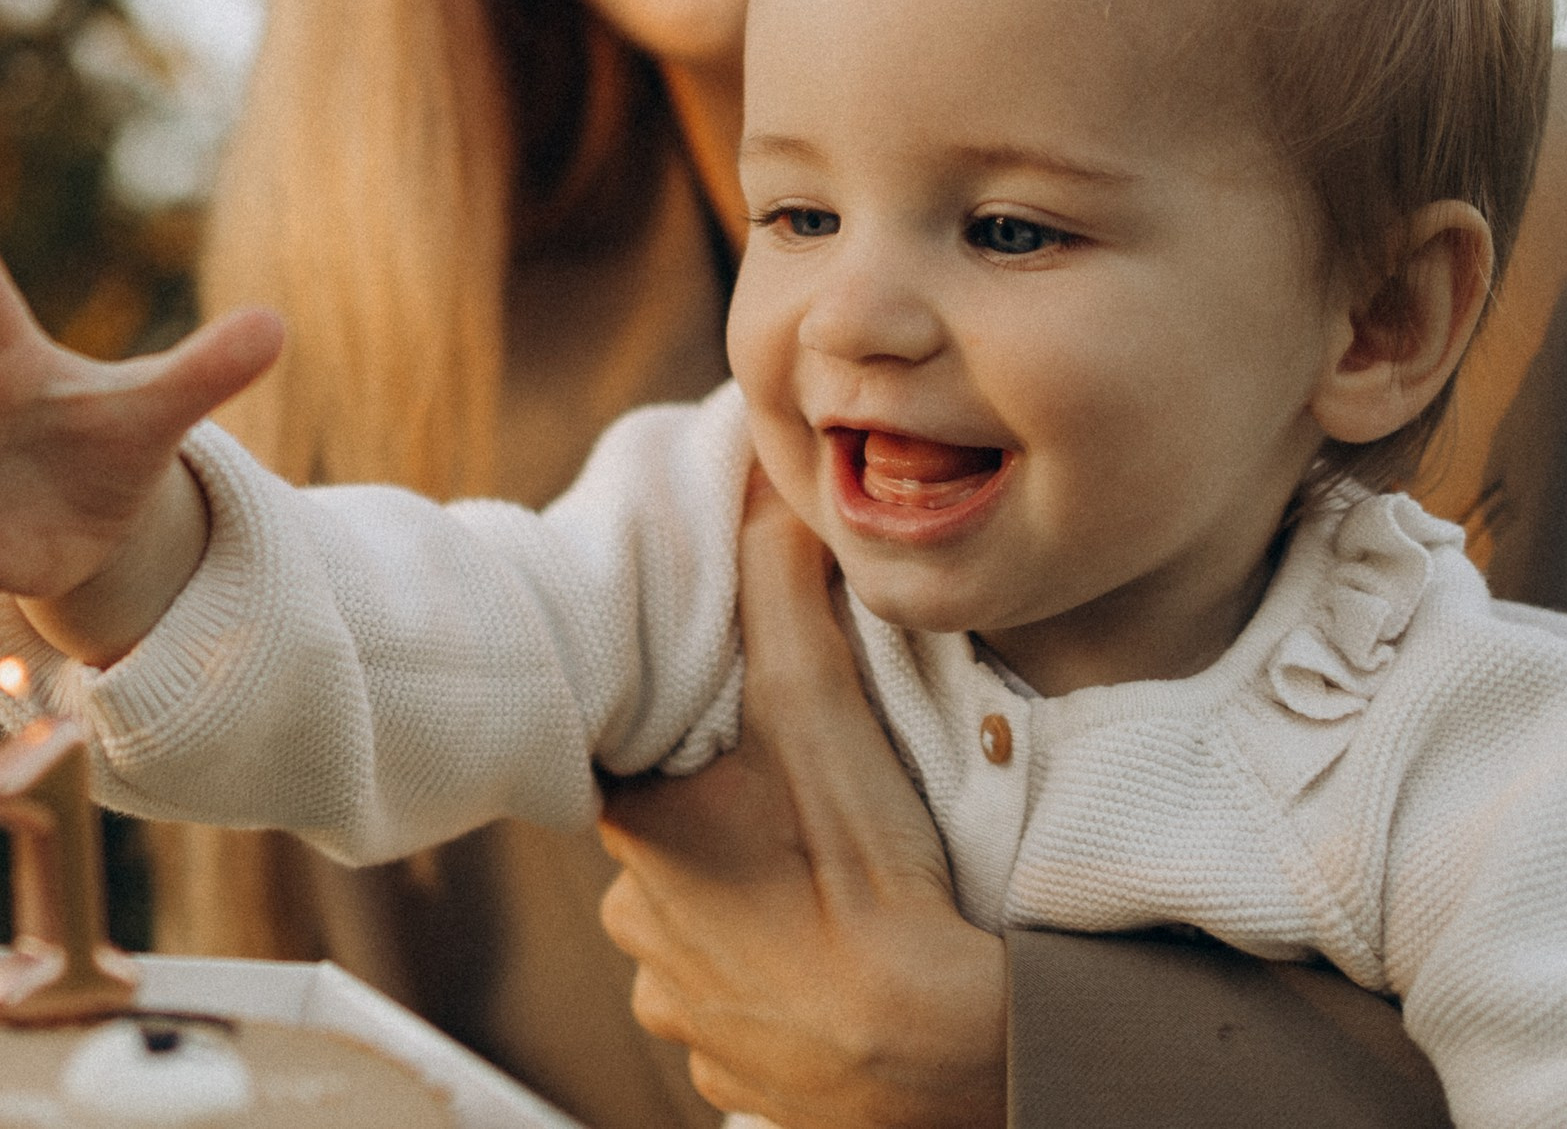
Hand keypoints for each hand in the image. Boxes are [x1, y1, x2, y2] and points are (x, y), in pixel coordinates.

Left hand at [596, 477, 1007, 1127]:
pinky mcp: (730, 1074)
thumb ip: (784, 593)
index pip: (629, 751)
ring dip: (755, 903)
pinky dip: (781, 980)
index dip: (686, 729)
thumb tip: (762, 495)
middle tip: (809, 800)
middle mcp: (634, 926)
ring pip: (705, 922)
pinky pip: (740, 1002)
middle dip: (731, 813)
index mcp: (634, 832)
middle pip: (672, 833)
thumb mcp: (823, 712)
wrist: (937, 1056)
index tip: (743, 728)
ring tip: (832, 885)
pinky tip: (837, 957)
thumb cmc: (868, 885)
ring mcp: (680, 1010)